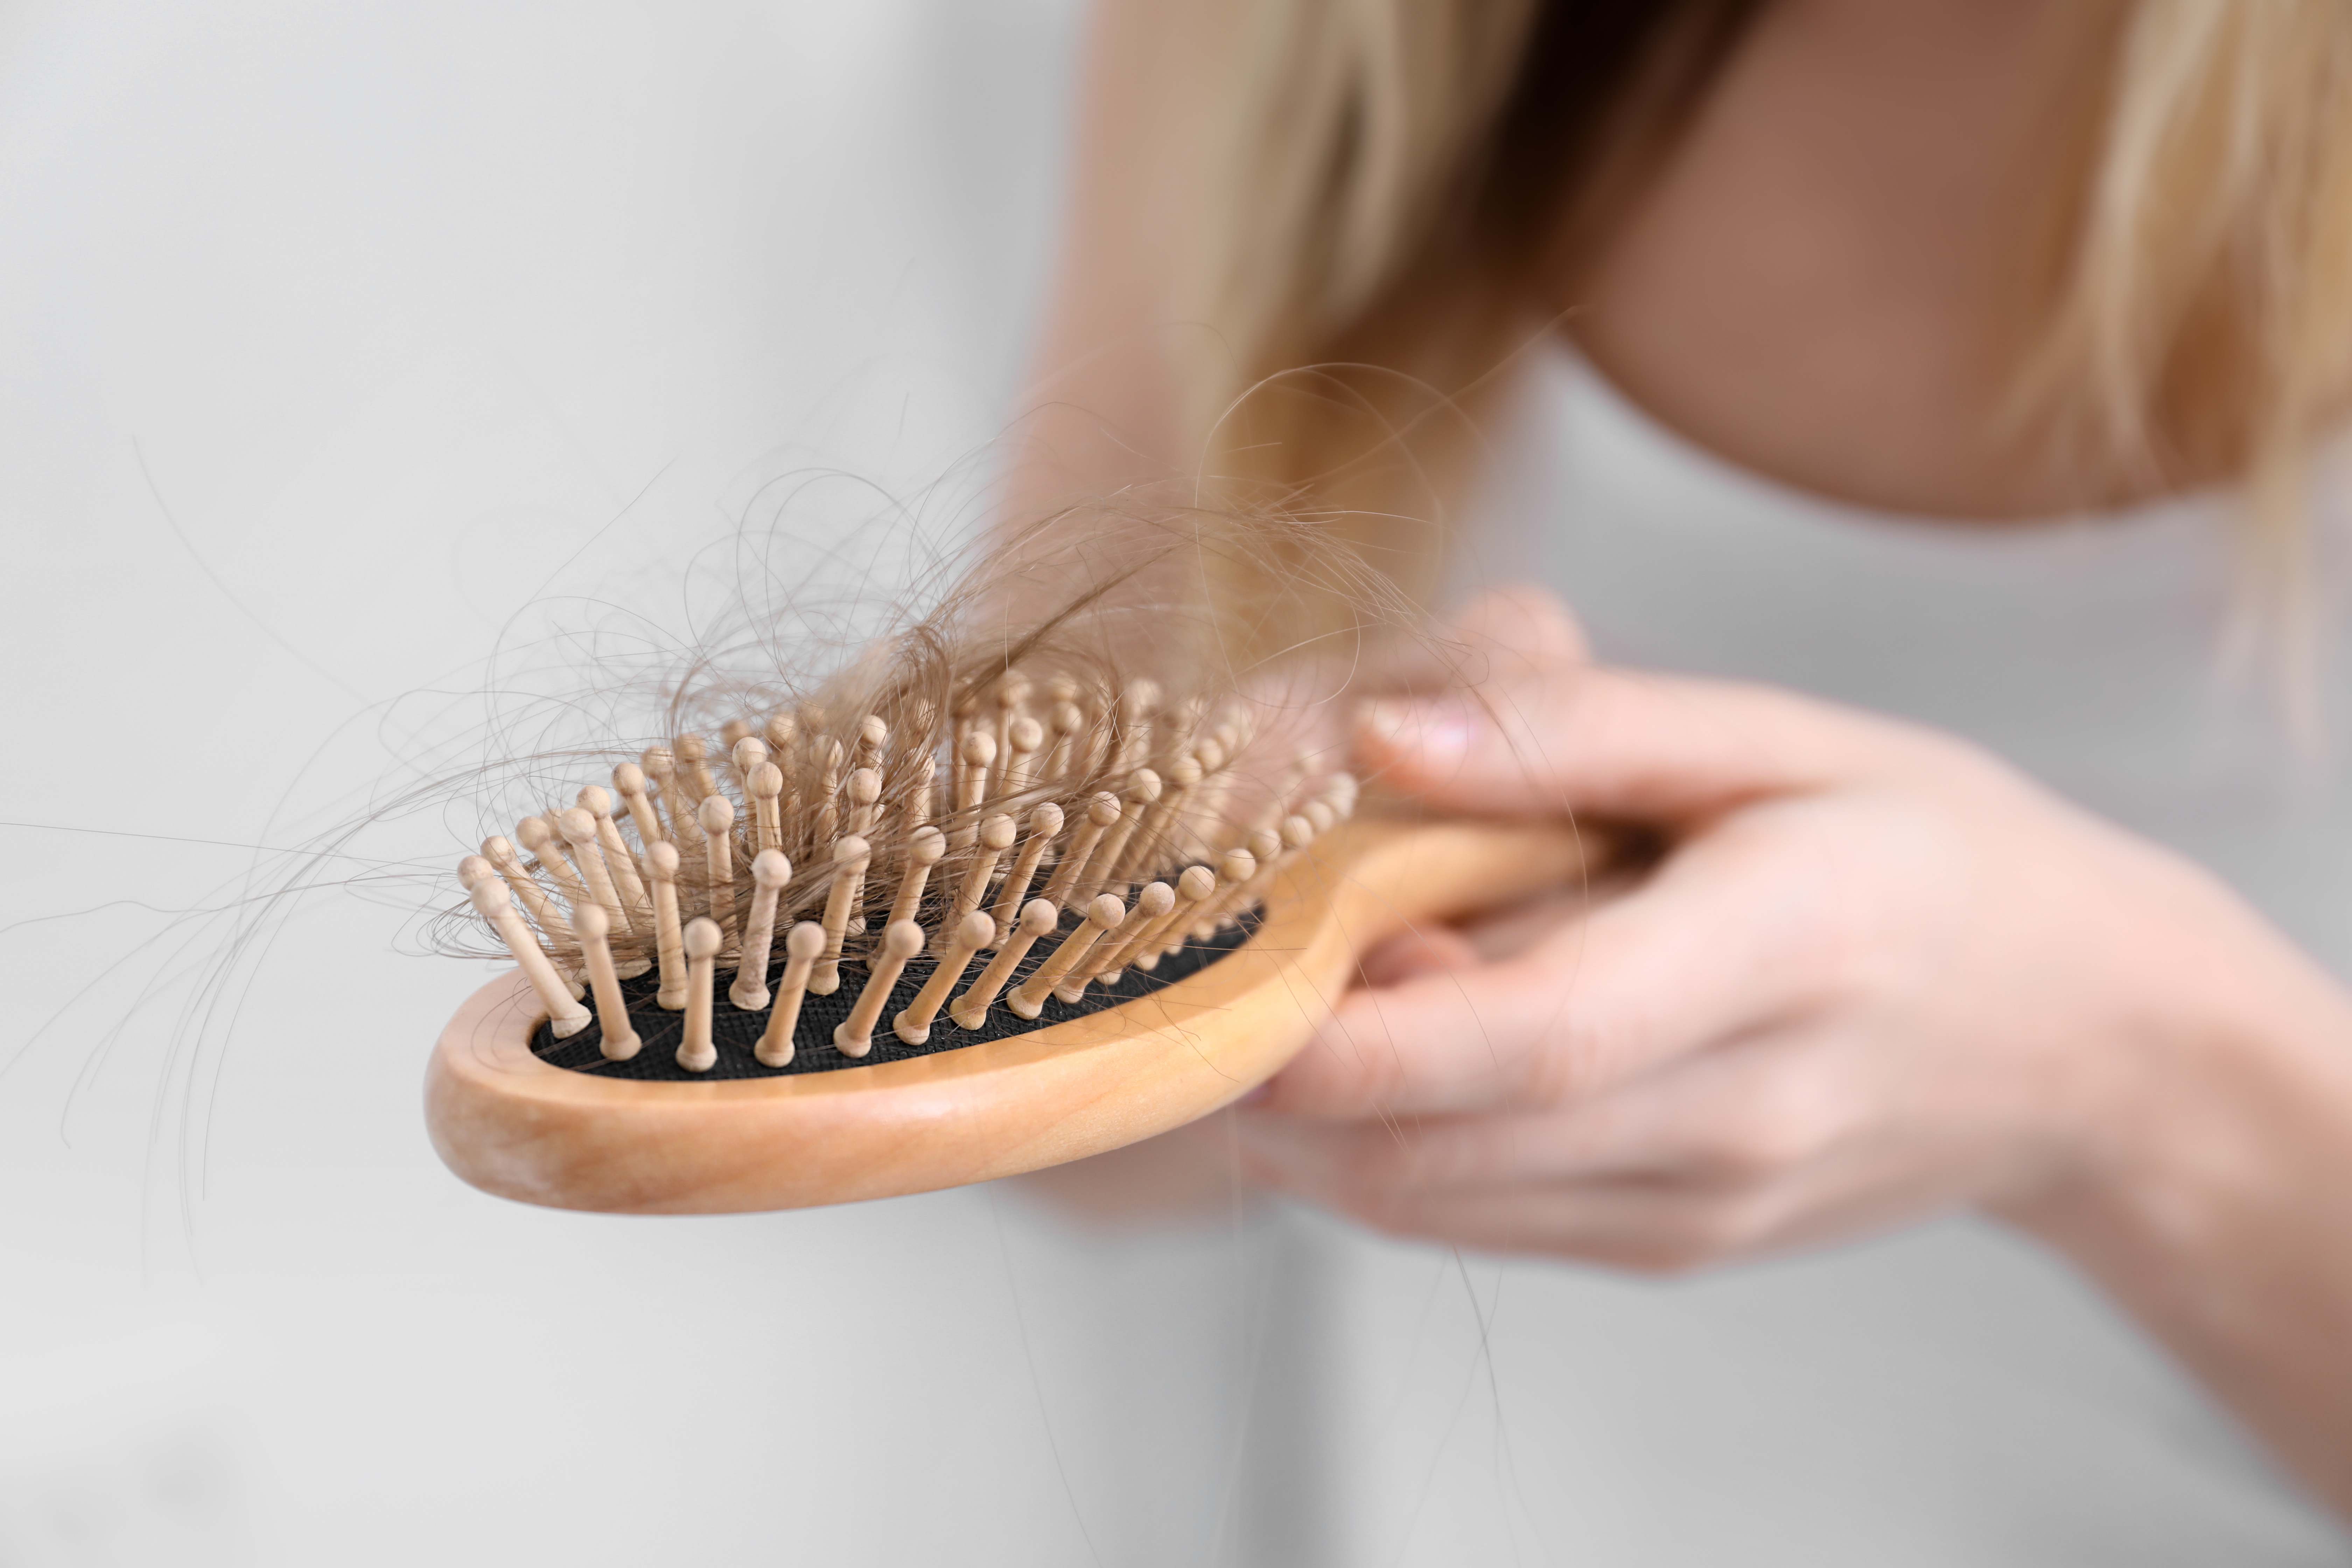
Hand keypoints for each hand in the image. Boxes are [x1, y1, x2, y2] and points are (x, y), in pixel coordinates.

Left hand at [1233, 586, 2296, 1271]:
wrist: (2089, 1037)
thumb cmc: (1930, 850)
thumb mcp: (1782, 738)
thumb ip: (1572, 733)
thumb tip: (1377, 735)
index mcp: (1784, 953)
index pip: (1532, 1035)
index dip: (1352, 1034)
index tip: (1225, 984)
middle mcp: (1739, 1113)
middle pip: (1443, 1143)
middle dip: (1278, 1081)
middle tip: (1205, 974)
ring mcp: (1704, 1202)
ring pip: (1431, 1200)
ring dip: (1311, 1123)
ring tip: (1278, 1000)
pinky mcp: (1674, 1243)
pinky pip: (1476, 1218)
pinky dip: (1383, 1150)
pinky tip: (1379, 1055)